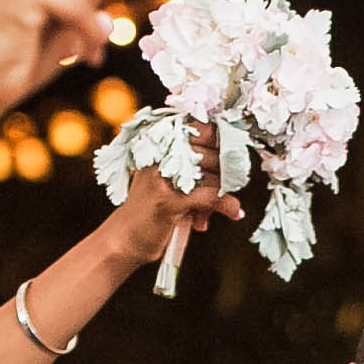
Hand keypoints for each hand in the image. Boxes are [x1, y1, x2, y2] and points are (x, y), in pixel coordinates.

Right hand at [110, 130, 243, 260]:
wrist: (126, 237)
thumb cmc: (153, 205)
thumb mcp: (171, 174)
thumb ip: (195, 160)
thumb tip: (236, 157)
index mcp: (159, 139)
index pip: (201, 126)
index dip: (223, 139)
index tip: (235, 154)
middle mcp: (158, 151)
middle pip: (212, 151)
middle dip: (227, 170)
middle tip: (230, 184)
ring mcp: (162, 176)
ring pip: (214, 175)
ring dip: (225, 192)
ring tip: (221, 206)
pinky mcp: (168, 201)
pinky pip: (212, 197)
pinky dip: (227, 205)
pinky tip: (235, 212)